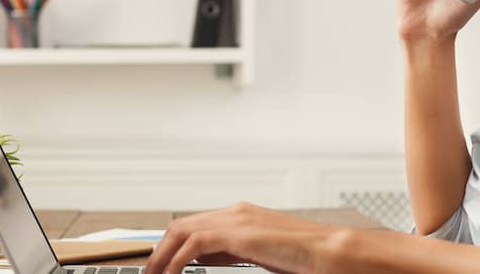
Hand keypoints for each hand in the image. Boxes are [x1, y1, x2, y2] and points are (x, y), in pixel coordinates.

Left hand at [145, 202, 342, 273]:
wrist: (330, 252)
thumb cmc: (304, 256)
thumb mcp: (259, 253)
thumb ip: (231, 251)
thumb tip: (203, 256)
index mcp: (241, 214)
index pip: (194, 223)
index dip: (171, 244)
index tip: (159, 264)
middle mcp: (236, 211)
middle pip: (182, 224)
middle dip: (160, 249)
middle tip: (149, 272)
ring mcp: (237, 219)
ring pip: (182, 230)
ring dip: (162, 255)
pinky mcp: (239, 232)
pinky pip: (195, 243)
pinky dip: (176, 260)